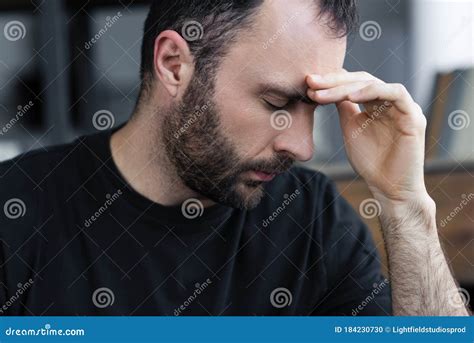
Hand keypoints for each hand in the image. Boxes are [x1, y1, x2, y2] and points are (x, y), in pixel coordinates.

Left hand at [306, 71, 428, 202]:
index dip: (331, 82)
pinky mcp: (413, 116)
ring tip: (322, 93)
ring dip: (346, 87)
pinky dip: (372, 91)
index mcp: (377, 103)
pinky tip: (350, 97)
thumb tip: (327, 87)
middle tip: (311, 82)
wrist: (389, 188)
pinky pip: (395, 93)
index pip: (353, 83)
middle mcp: (391, 101)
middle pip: (361, 80)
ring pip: (374, 84)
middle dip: (333, 81)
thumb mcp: (351, 129)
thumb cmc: (371, 162)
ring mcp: (403, 107)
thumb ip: (344, 108)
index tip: (308, 84)